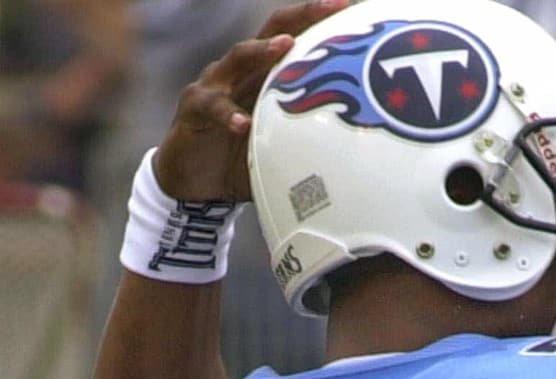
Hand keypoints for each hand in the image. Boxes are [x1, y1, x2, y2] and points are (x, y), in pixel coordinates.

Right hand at [152, 0, 350, 200]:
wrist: (196, 184)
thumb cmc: (244, 158)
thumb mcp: (284, 145)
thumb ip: (313, 137)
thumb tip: (361, 150)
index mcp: (266, 74)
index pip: (297, 37)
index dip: (322, 21)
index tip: (354, 8)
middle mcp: (241, 71)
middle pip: (272, 32)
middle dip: (301, 16)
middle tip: (331, 6)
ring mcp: (215, 85)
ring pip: (238, 57)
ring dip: (261, 50)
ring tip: (284, 46)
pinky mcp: (194, 108)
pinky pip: (212, 106)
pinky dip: (228, 114)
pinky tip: (243, 124)